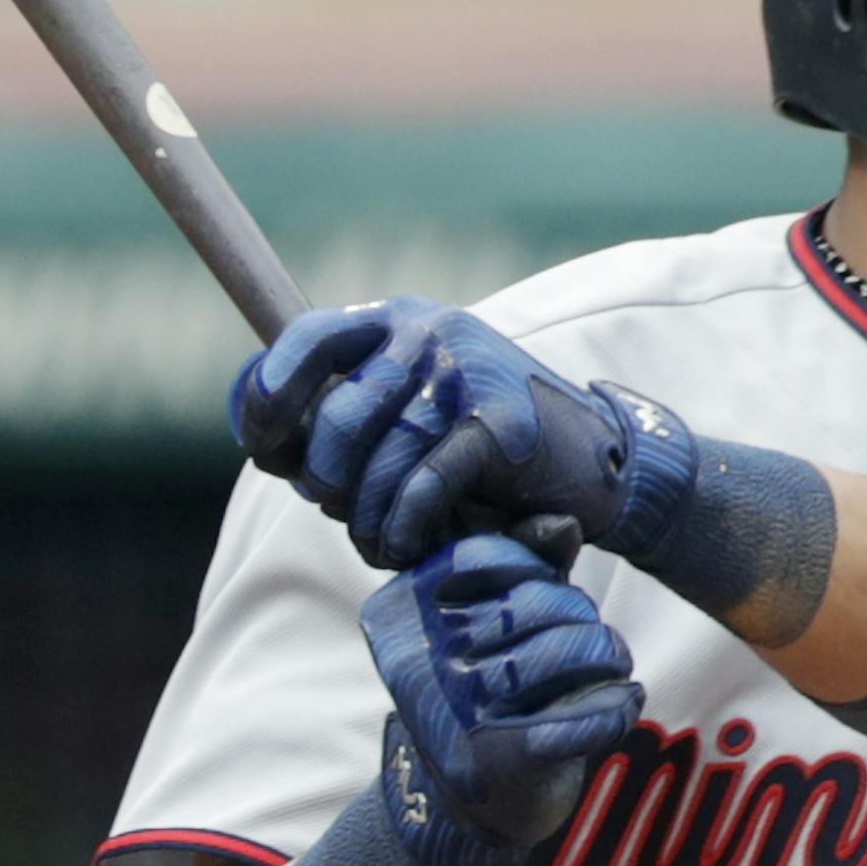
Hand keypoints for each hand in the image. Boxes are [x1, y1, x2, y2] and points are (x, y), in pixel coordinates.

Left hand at [229, 295, 695, 568]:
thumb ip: (348, 415)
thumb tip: (272, 445)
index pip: (306, 340)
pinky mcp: (497, 421)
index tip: (273, 455)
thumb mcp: (413, 408)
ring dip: (371, 525)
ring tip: (389, 543)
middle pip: (334, 421)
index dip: (270, 400)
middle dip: (330, 487)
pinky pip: (420, 489)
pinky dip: (409, 530)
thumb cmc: (484, 449)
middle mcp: (428, 331)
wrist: (596, 461)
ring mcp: (464, 372)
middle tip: (354, 514)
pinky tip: (418, 546)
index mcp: (397, 320)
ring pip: (376, 466)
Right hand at [361, 532, 642, 865]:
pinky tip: (629, 700)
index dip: (537, 569)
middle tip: (595, 640)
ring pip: (567, 653)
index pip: (492, 556)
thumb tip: (564, 523)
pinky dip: (617, 708)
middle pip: (537, 603)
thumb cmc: (492, 681)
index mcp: (407, 610)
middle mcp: (423, 659)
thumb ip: (530, 559)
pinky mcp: (503, 761)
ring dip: (609, 656)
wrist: (475, 801)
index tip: (551, 593)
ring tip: (615, 665)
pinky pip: (582, 720)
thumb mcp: (500, 612)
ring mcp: (460, 711)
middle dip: (580, 616)